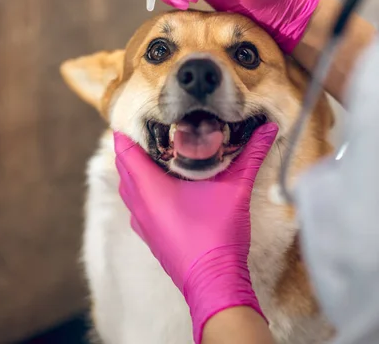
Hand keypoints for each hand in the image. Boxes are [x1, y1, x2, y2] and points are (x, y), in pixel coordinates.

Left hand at [114, 123, 278, 343]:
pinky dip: (144, 185)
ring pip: (130, 183)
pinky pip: (138, 201)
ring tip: (162, 147)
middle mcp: (138, 203)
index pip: (124, 147)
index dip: (130, 125)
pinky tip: (167, 181)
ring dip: (139, 164)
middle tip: (157, 123)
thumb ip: (252, 154)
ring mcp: (141, 221)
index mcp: (149, 187)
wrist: (214, 284)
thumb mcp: (236, 189)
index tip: (144, 109)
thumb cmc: (218, 235)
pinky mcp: (149, 234)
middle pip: (125, 163)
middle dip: (137, 142)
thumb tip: (269, 127)